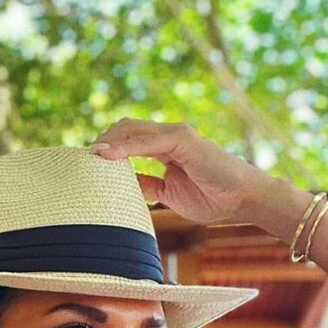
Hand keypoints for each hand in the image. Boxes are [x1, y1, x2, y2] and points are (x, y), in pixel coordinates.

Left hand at [89, 119, 263, 223]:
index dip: (107, 147)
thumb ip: (147, 184)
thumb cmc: (213, 197)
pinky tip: (107, 156)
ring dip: (108, 141)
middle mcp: (169, 136)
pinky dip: (124, 147)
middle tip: (83, 160)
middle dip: (102, 141)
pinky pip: (147, 141)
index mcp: (165, 147)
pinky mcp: (183, 140)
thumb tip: (123, 183)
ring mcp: (176, 135)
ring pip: (131, 130)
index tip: (86, 163)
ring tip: (89, 156)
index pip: (127, 137)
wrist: (244, 199)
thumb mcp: (169, 192)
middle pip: (124, 128)